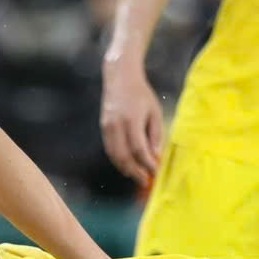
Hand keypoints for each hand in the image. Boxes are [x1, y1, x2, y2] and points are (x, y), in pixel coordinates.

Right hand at [99, 59, 166, 185]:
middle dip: (135, 172)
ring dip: (126, 169)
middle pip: (124, 156)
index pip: (139, 149)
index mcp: (131, 120)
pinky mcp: (103, 127)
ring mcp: (107, 127)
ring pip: (114, 155)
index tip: (155, 172)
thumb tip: (155, 157)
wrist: (120, 77)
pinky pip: (110, 149)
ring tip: (137, 176)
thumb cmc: (141, 94)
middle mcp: (116, 125)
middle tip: (145, 181)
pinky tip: (127, 166)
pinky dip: (118, 161)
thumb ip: (155, 135)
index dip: (147, 164)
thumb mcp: (154, 112)